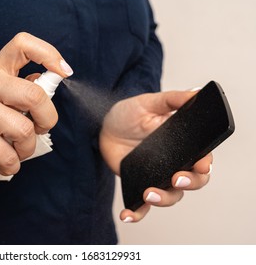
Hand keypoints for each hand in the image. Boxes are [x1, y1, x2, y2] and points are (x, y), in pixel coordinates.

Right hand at [0, 32, 72, 174]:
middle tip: (41, 128)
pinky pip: (10, 155)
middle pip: (34, 95)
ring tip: (18, 150)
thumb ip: (22, 87)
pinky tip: (6, 163)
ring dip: (28, 148)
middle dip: (48, 119)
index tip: (64, 72)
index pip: (23, 44)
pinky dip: (13, 164)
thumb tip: (49, 82)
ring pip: (25, 130)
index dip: (49, 54)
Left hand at [99, 90, 211, 221]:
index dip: (204, 165)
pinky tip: (127, 215)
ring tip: (148, 192)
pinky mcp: (140, 185)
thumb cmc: (129, 114)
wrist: (106, 126)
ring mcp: (157, 176)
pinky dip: (137, 213)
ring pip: (171, 196)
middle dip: (189, 184)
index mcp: (183, 145)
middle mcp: (174, 164)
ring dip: (163, 199)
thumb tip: (196, 93)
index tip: (200, 165)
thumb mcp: (150, 102)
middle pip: (192, 182)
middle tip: (176, 179)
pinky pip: (142, 206)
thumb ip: (172, 100)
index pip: (201, 159)